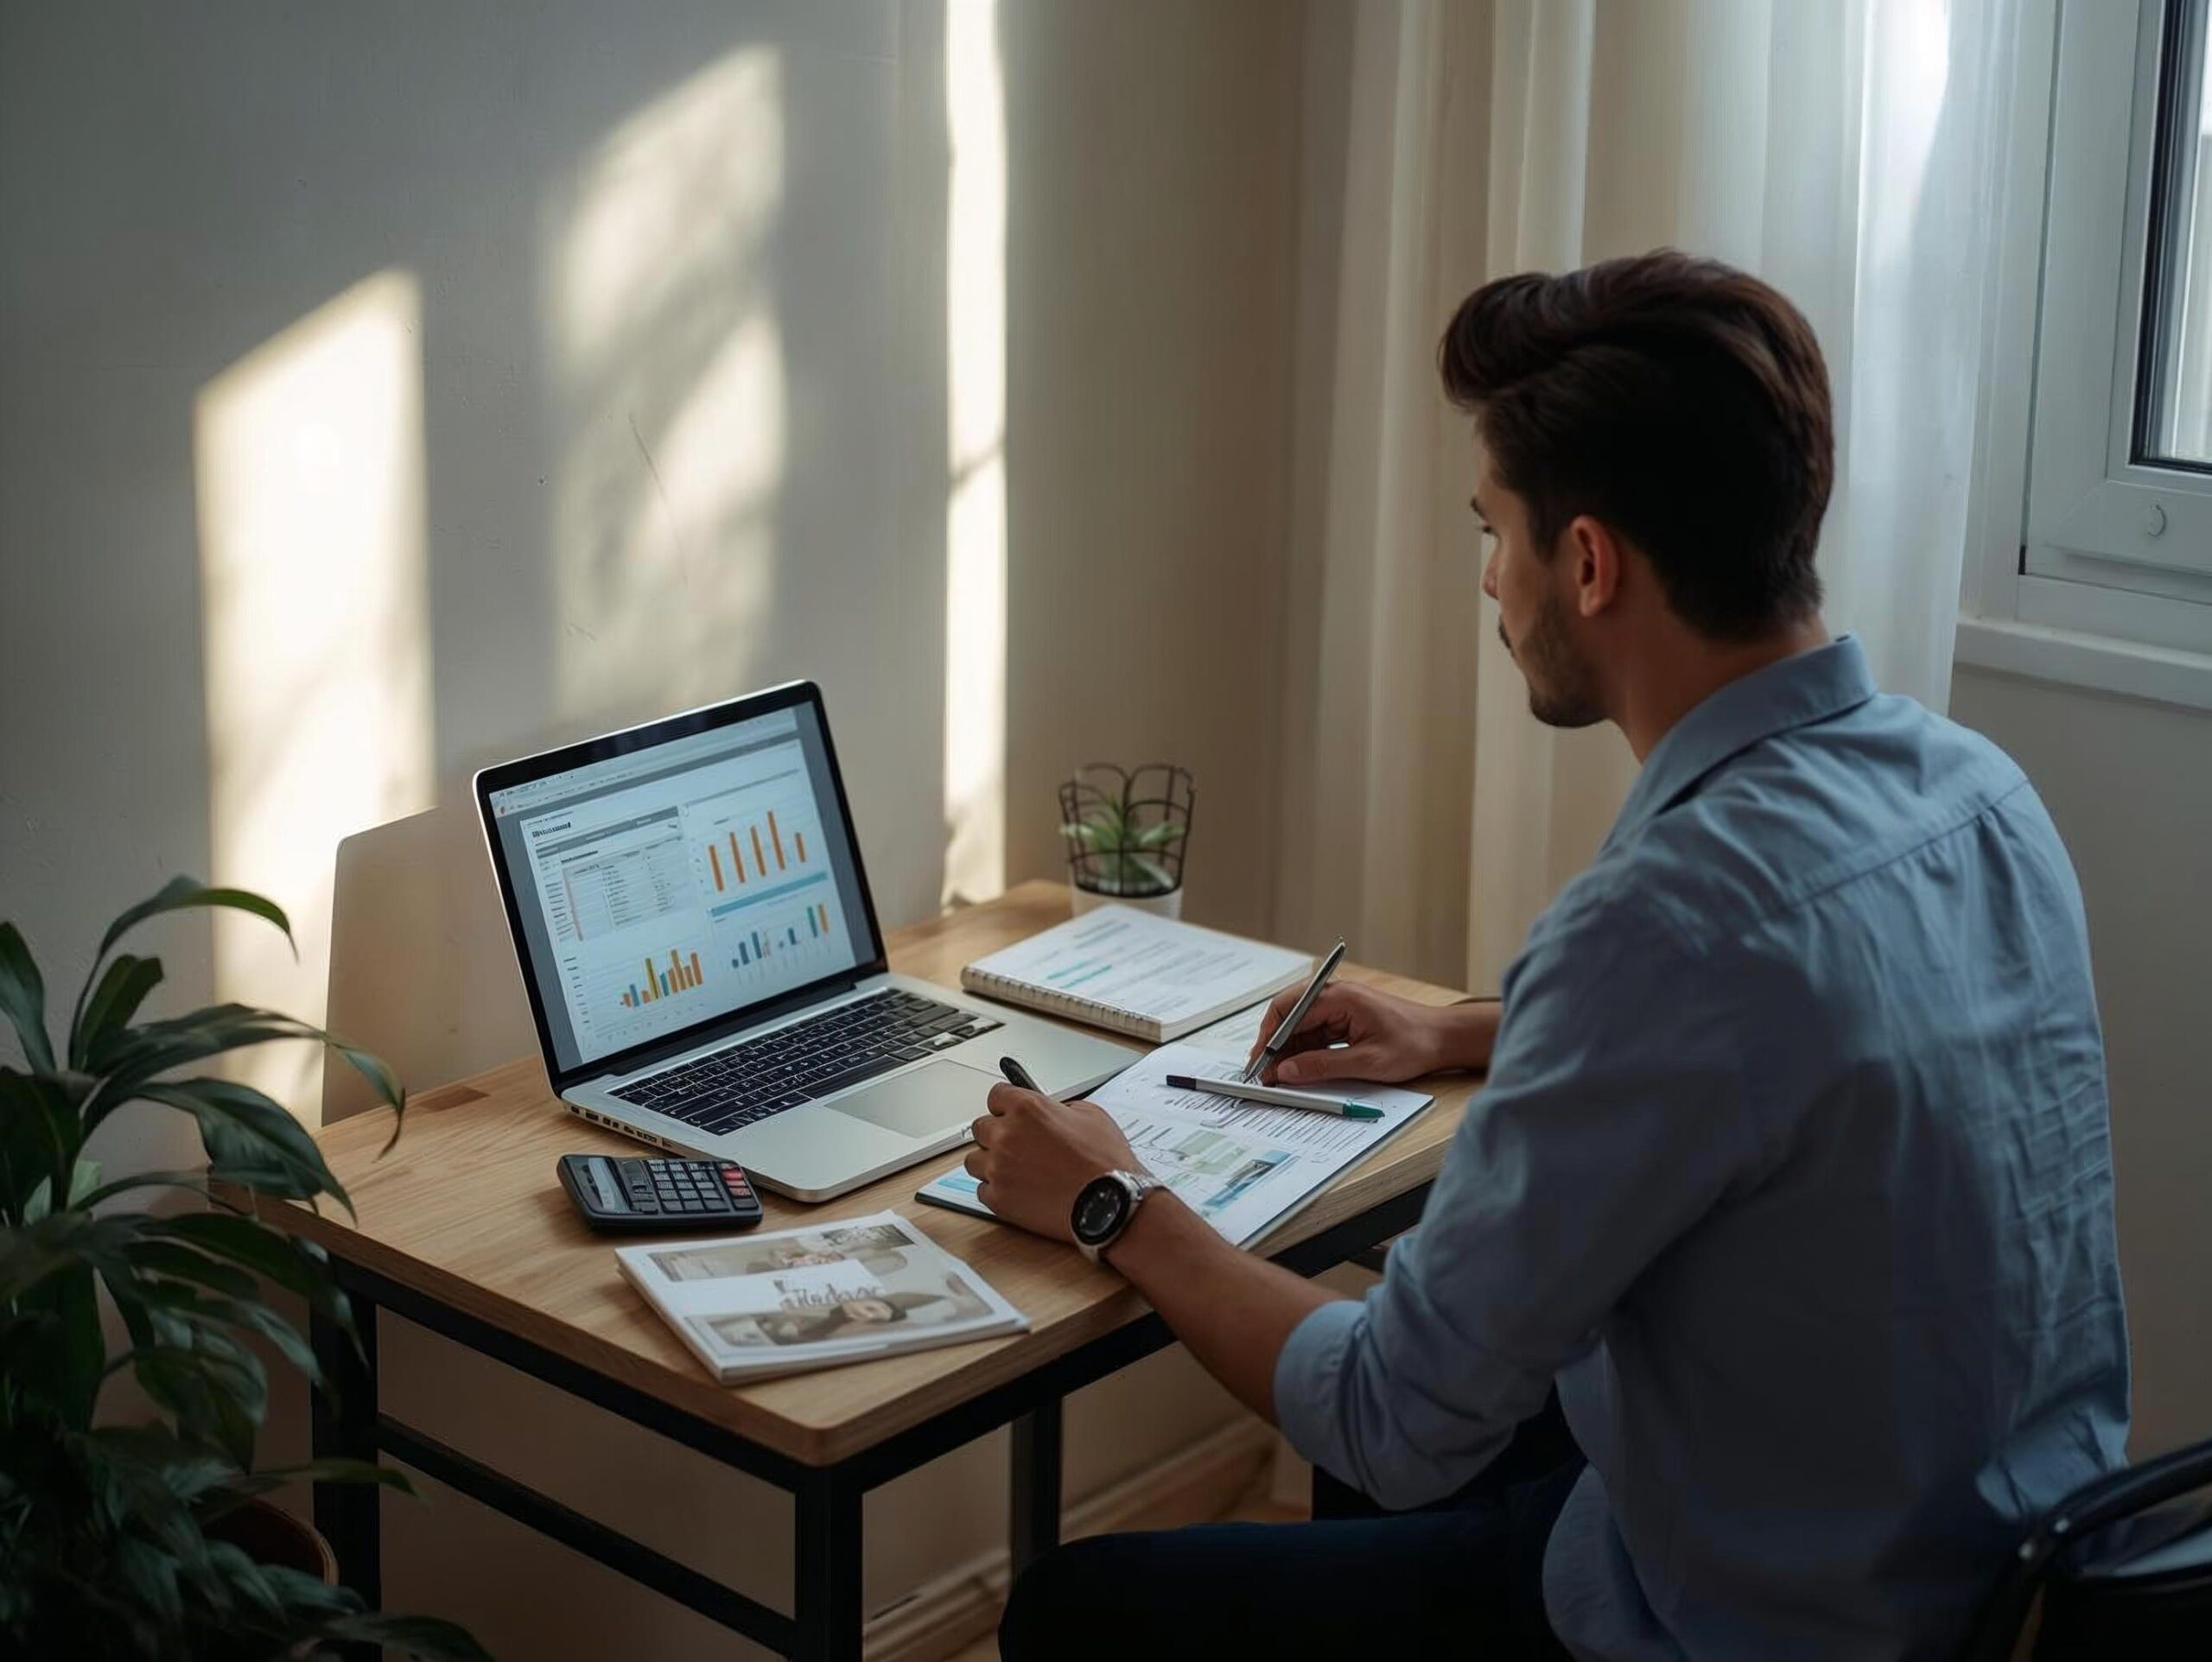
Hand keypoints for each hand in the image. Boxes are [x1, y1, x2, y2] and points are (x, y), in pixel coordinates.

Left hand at [965, 1086, 1143, 1243]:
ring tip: (1014, 1170)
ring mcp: (999, 1169)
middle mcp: (1007, 1136)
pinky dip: (995, 1190)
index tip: (1008, 1112)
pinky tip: (1016, 1190)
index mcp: (1028, 1109)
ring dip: (990, 1162)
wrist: (1109, 1205)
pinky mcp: (998, 1199)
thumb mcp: (1091, 1115)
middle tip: (1016, 1144)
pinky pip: (981, 1190)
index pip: (996, 1096)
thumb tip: (1052, 1112)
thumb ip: (1061, 1109)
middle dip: (997, 1134)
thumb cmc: (1105, 1164)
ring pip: (974, 1160)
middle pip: (981, 1128)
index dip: (1005, 1105)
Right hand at [1246, 981, 1454, 1084]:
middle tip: (1262, 1072)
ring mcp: (1339, 1005)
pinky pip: (1314, 1032)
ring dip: (1287, 1049)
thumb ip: (1322, 1066)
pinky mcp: (1345, 1017)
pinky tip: (1297, 1069)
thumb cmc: (1414, 1044)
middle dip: (1273, 1043)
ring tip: (1277, 1076)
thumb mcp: (1366, 1062)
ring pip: (1299, 1025)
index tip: (1259, 1061)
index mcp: (1340, 996)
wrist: (1443, 1038)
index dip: (1269, 1037)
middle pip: (1289, 1015)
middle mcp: (1336, 994)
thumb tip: (1286, 1071)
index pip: (1289, 1009)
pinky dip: (1303, 1050)